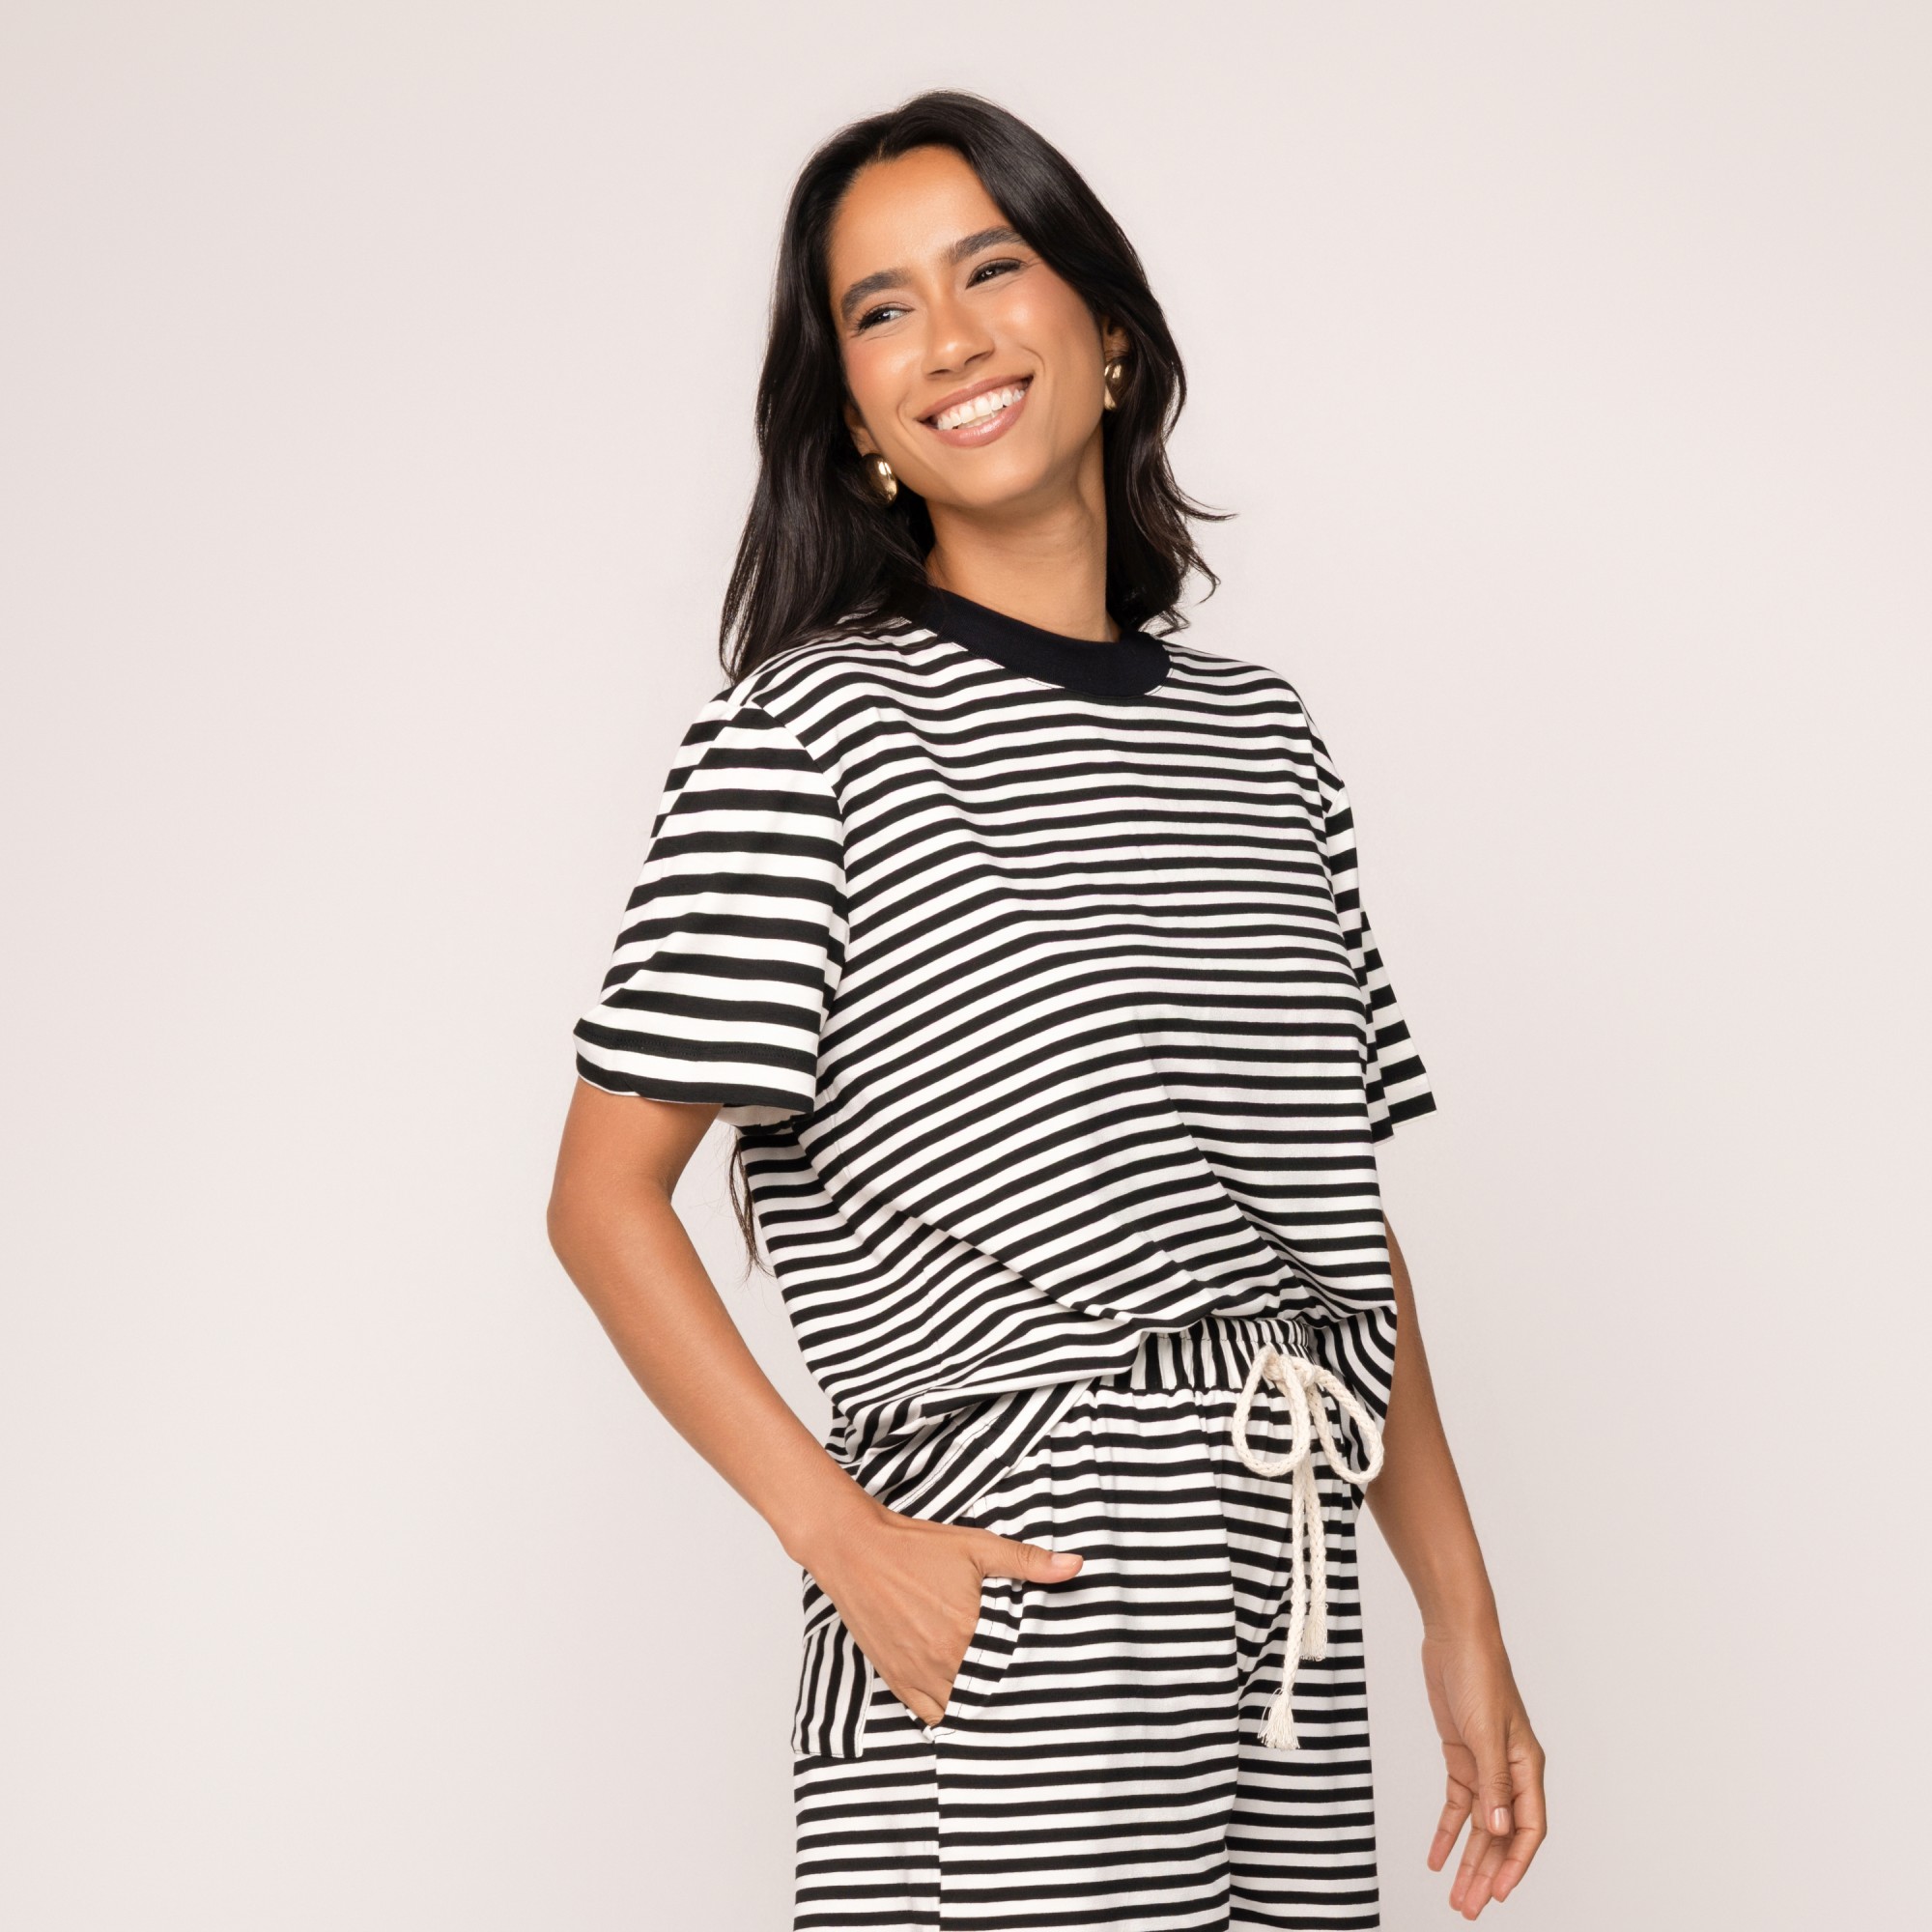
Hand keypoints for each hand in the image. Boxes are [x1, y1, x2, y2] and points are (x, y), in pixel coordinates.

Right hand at [808, 1502, 1082, 1727]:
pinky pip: (930, 1716)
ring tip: (994, 1690)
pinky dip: (947, 1711)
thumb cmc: (916, 1547)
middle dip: (1006, 1688)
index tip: (1045, 1671)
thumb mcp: (977, 1547)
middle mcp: (942, 1661)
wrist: (856, 1550)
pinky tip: (960, 1695)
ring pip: (961, 1709)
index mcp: (967, 1631)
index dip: (1031, 1671)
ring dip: (977, 1701)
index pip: (1013, 1670)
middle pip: (988, 1692)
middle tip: (1024, 1683)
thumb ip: (1027, 1561)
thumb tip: (1075, 1565)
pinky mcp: (896, 1680)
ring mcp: (917, 1675)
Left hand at [1420, 1624, 1547, 1917]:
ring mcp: (1485, 1767)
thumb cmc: (1480, 1675)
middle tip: (1469, 1908)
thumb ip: (1492, 1782)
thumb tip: (1498, 1830)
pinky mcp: (1461, 1758)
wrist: (1455, 1637)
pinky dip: (1447, 1832)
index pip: (1528, 1829)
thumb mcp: (1485, 1732)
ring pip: (1479, 1827)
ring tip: (1456, 1897)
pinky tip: (1437, 1858)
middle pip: (1501, 1836)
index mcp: (1527, 1768)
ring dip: (1468, 1861)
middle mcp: (1509, 1773)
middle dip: (1486, 1874)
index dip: (1514, 1865)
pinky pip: (1456, 1805)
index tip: (1496, 1894)